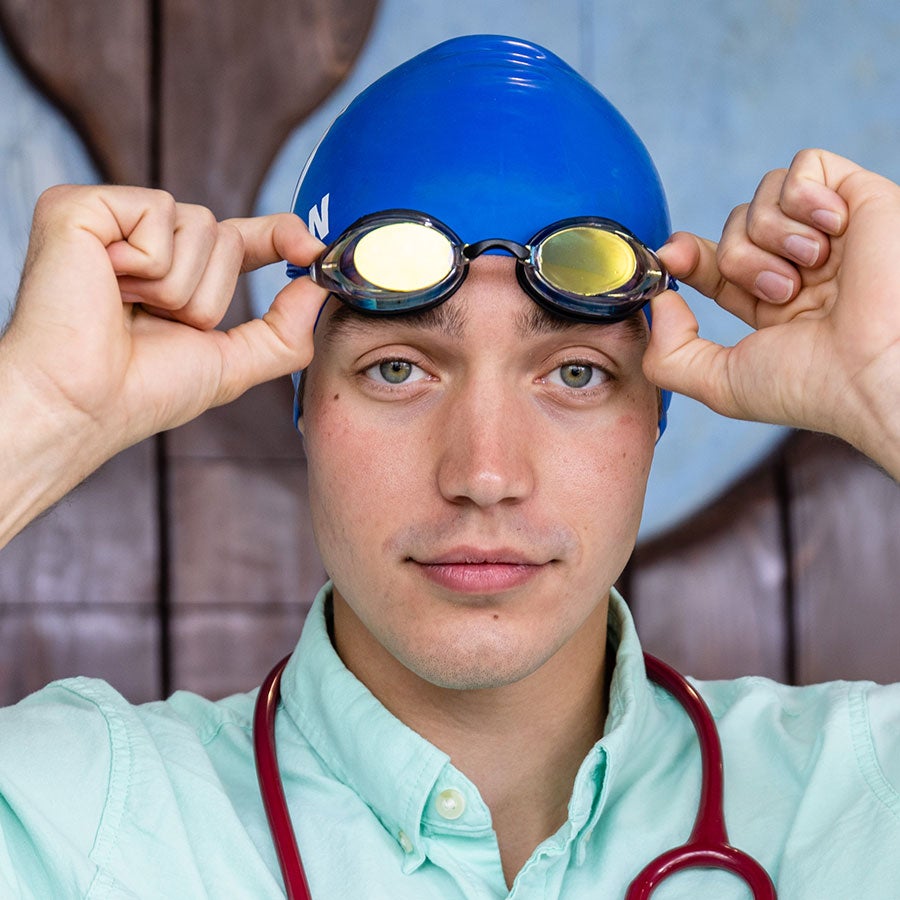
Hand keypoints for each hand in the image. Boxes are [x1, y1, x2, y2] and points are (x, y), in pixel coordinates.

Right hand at [0, 184, 325, 543]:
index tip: (310, 249)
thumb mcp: (231, 364)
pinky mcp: (82, 206)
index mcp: (177, 275)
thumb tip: (320, 289)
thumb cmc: (142, 391)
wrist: (85, 404)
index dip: (278, 236)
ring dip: (178, 286)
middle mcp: (144, 243)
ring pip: (200, 224)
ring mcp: (112, 222)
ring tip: (128, 307)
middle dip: (209, 294)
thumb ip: (283, 332)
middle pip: (226, 234)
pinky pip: (158, 212)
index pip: (241, 241)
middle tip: (158, 322)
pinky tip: (108, 283)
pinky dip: (147, 262)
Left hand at [644, 149, 899, 477]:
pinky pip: (805, 165)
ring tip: (810, 270)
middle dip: (741, 259)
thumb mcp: (721, 383)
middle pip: (733, 224)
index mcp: (770, 303)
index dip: (688, 255)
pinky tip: (832, 231)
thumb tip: (658, 298)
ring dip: (773, 236)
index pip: (715, 261)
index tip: (671, 257)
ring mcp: (828, 233)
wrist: (877, 369)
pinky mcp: (858, 199)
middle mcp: (799, 265)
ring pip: (763, 195)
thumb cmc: (811, 384)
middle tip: (782, 293)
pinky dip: (805, 198)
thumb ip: (669, 354)